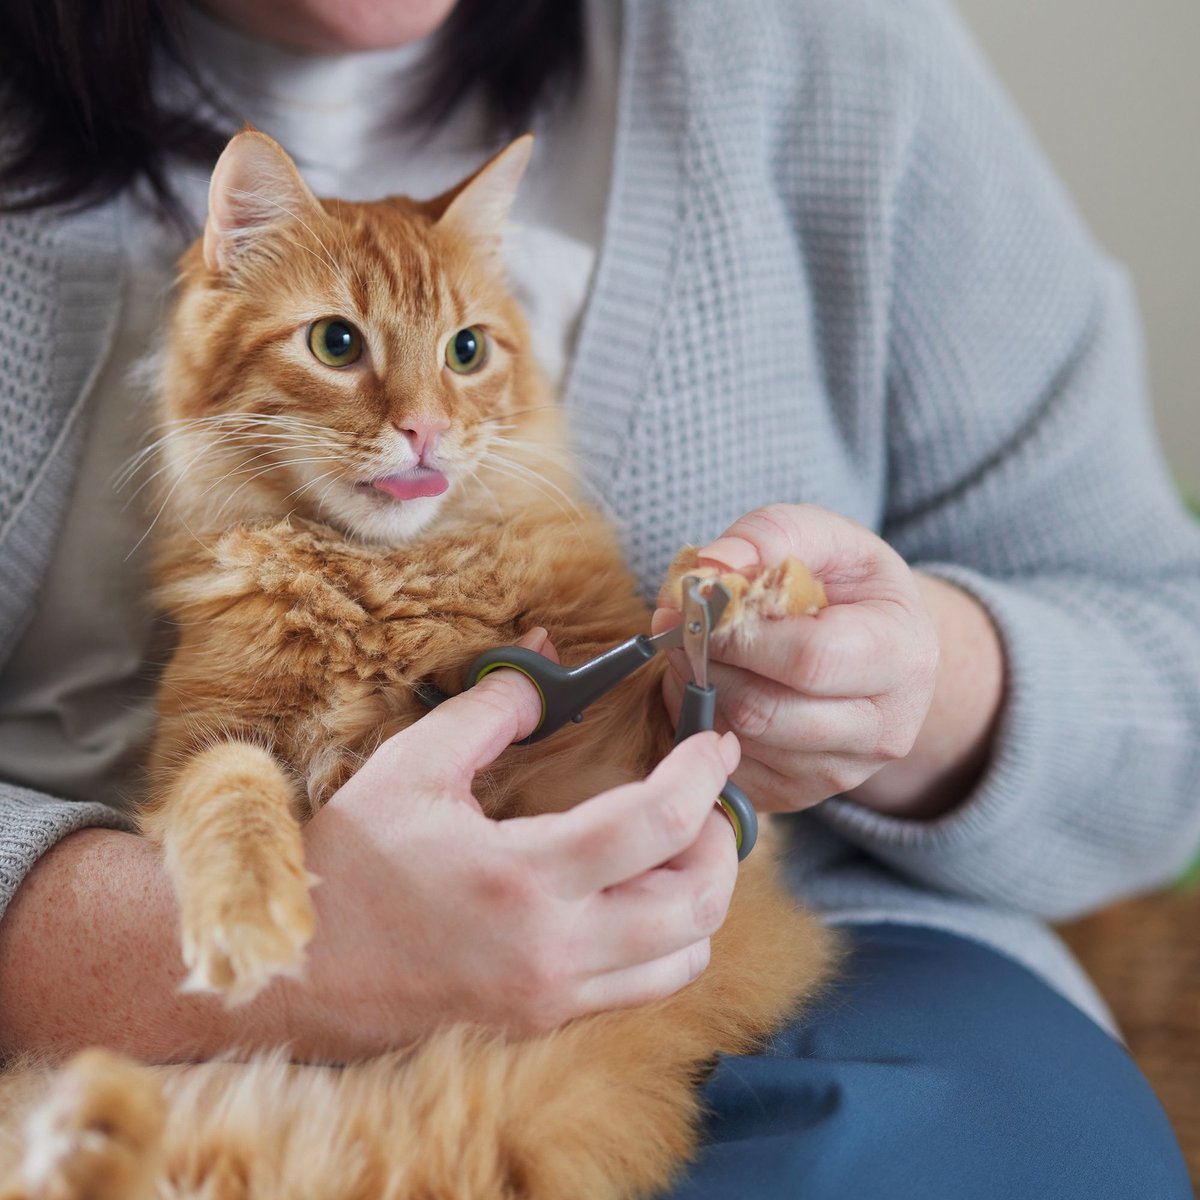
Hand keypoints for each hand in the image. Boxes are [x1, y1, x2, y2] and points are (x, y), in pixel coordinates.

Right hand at [293, 637, 740, 1053]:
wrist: (299, 971)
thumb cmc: (350, 864)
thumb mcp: (414, 766)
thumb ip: (492, 708)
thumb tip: (549, 656)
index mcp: (522, 876)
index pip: (657, 823)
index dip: (704, 773)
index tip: (717, 742)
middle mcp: (552, 948)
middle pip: (696, 905)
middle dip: (721, 840)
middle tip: (707, 795)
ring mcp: (553, 994)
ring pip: (684, 957)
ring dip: (702, 897)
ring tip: (680, 845)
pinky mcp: (544, 1018)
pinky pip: (644, 988)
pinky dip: (669, 941)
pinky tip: (639, 897)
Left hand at [654, 505, 942, 812]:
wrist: (878, 646)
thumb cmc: (846, 584)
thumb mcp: (824, 538)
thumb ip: (769, 536)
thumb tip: (710, 567)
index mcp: (903, 657)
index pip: (808, 660)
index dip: (739, 633)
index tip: (699, 600)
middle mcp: (882, 729)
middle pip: (764, 711)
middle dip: (706, 662)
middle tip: (681, 624)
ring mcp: (840, 772)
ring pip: (738, 740)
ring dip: (696, 690)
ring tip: (695, 649)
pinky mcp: (797, 795)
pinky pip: (725, 765)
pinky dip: (699, 723)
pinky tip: (709, 684)